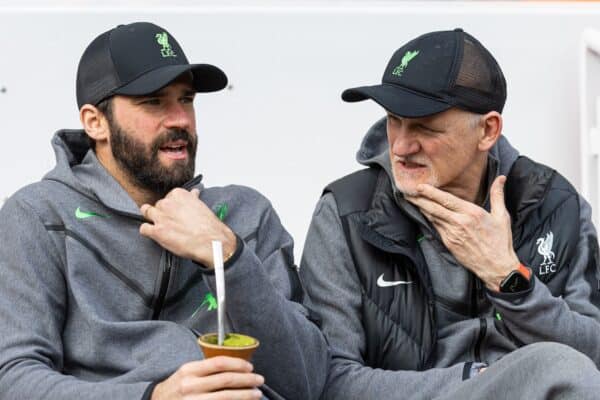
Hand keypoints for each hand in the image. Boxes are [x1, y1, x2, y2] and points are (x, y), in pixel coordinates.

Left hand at [140, 188, 236, 267]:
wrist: (211, 241)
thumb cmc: (208, 226)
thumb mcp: (202, 206)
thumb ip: (193, 199)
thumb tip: (193, 194)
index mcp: (178, 194)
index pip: (168, 197)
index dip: (171, 206)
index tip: (175, 212)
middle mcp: (167, 203)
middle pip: (158, 205)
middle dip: (162, 213)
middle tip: (170, 221)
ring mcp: (160, 217)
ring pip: (146, 212)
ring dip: (151, 218)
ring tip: (159, 225)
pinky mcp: (156, 231)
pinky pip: (143, 228)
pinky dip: (147, 231)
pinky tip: (154, 234)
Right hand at [151, 357, 263, 399]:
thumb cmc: (177, 388)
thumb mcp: (187, 373)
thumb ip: (207, 369)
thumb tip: (237, 367)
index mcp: (189, 370)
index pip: (219, 363)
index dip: (238, 364)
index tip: (250, 367)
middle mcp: (190, 386)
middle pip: (226, 380)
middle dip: (247, 380)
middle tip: (259, 380)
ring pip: (226, 397)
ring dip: (245, 395)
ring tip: (256, 394)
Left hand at [405, 176, 519, 290]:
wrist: (497, 267)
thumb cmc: (500, 241)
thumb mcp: (502, 216)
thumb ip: (497, 195)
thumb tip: (501, 178)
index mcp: (472, 213)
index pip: (447, 200)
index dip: (431, 193)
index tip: (420, 186)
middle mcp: (459, 223)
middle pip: (434, 208)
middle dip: (420, 199)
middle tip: (407, 191)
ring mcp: (452, 234)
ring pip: (433, 218)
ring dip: (421, 208)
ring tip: (411, 200)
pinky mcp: (449, 243)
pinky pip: (436, 228)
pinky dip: (428, 219)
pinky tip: (423, 214)